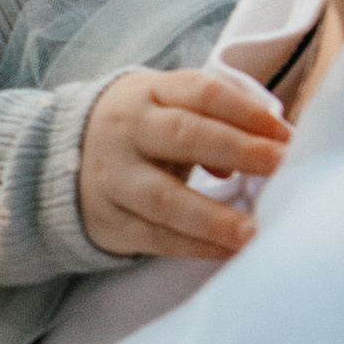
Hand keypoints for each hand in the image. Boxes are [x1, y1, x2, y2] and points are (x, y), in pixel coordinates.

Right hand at [78, 64, 288, 260]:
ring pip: (164, 198)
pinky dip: (196, 246)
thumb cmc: (140, 130)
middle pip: (184, 136)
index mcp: (147, 93)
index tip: (286, 134)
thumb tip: (269, 146)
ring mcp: (113, 178)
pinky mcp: (110, 220)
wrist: (58, 160)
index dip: (246, 111)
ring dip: (213, 216)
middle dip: (238, 150)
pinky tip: (229, 250)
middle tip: (281, 166)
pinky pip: (155, 237)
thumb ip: (215, 117)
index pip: (201, 93)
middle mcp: (126, 130)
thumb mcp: (165, 105)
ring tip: (253, 231)